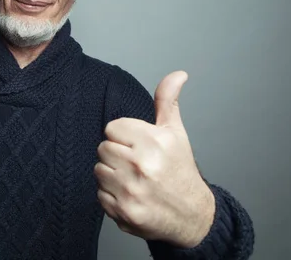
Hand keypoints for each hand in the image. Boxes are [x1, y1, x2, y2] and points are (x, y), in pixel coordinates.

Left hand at [95, 71, 214, 247]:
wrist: (192, 215)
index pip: (112, 128)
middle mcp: (142, 166)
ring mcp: (131, 190)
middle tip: (136, 164)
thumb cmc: (180, 171)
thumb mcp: (176, 133)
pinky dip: (111, 196)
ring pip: (99, 170)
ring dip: (112, 175)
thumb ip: (167, 102)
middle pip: (103, 148)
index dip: (124, 136)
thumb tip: (178, 74)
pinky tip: (130, 195)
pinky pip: (100, 194)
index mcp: (155, 142)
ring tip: (133, 179)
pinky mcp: (123, 211)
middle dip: (116, 155)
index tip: (138, 147)